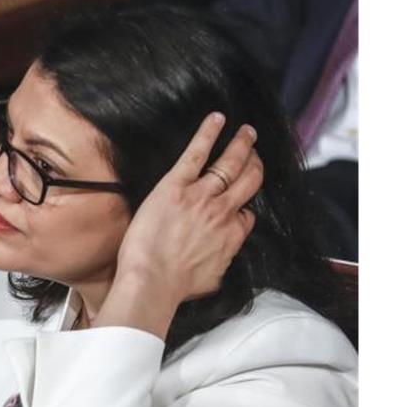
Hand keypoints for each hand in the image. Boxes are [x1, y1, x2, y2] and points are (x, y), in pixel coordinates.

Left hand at [114, 112, 261, 306]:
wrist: (152, 282)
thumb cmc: (176, 288)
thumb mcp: (212, 281)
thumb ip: (221, 263)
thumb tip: (220, 261)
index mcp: (232, 235)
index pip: (247, 215)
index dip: (243, 208)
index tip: (239, 205)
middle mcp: (223, 212)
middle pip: (249, 180)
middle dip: (255, 163)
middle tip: (255, 152)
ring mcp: (201, 196)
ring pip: (231, 163)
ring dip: (241, 144)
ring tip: (247, 132)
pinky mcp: (176, 186)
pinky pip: (197, 153)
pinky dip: (209, 133)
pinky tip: (217, 118)